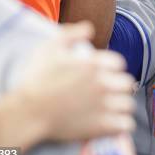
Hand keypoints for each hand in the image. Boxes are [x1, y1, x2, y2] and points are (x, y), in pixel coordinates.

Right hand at [19, 22, 135, 141]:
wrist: (26, 113)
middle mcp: (102, 83)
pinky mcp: (101, 126)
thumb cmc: (35, 79)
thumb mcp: (50, 48)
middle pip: (126, 83)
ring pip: (128, 104)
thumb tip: (90, 28)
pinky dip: (123, 124)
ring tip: (112, 109)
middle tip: (108, 93)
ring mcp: (103, 105)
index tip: (103, 75)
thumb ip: (72, 33)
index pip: (119, 64)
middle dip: (118, 87)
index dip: (111, 69)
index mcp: (93, 64)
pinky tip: (115, 124)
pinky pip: (126, 125)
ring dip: (121, 105)